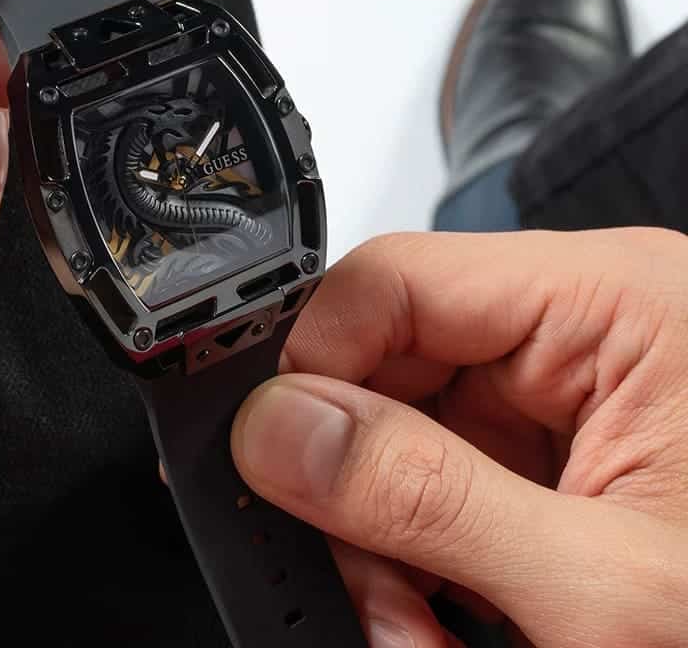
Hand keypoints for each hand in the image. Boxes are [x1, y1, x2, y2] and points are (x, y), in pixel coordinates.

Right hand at [231, 229, 687, 647]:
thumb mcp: (601, 588)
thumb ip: (425, 496)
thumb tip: (279, 427)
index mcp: (615, 301)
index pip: (396, 279)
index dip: (315, 366)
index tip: (278, 465)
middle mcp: (586, 329)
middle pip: (390, 365)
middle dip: (360, 486)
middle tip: (375, 597)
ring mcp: (569, 393)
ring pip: (404, 433)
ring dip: (390, 539)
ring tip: (421, 630)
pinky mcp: (560, 451)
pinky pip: (445, 476)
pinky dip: (426, 554)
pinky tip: (449, 616)